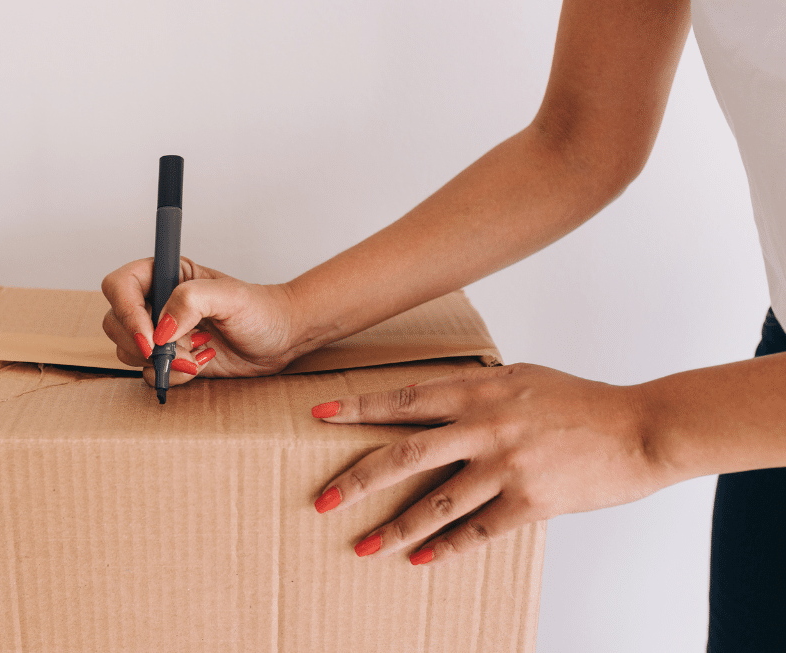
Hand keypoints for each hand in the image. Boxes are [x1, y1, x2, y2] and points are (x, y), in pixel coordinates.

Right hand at [102, 257, 298, 385]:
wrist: (280, 338)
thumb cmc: (261, 310)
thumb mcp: (230, 297)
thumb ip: (191, 300)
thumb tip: (161, 328)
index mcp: (166, 274)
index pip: (120, 286)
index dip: (127, 313)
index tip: (151, 337)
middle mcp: (157, 301)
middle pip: (115, 322)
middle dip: (143, 345)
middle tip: (180, 351)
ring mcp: (161, 332)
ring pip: (128, 351)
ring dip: (163, 361)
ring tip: (200, 354)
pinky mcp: (171, 358)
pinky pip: (149, 373)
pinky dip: (173, 375)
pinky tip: (203, 363)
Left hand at [311, 363, 668, 564]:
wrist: (640, 428)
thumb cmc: (580, 401)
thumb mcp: (520, 378)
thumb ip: (475, 391)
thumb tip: (435, 402)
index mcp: (479, 391)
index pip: (403, 399)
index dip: (357, 407)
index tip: (318, 413)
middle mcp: (485, 426)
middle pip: (405, 455)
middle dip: (358, 479)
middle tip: (323, 500)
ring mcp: (506, 465)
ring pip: (436, 502)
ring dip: (395, 528)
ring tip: (363, 547)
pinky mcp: (530, 501)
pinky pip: (477, 531)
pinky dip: (446, 547)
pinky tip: (421, 560)